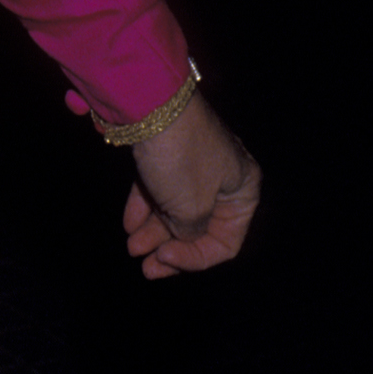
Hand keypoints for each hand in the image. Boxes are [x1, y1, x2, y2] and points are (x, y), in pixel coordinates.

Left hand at [122, 91, 260, 278]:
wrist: (151, 106)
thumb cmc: (181, 158)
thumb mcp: (191, 207)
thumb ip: (191, 233)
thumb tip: (183, 237)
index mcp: (243, 190)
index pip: (226, 242)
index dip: (195, 258)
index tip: (164, 259)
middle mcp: (224, 178)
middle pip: (199, 227)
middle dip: (170, 248)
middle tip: (145, 267)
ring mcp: (196, 164)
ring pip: (176, 208)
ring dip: (154, 232)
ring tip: (132, 247)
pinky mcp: (170, 154)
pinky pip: (160, 189)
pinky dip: (145, 208)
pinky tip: (129, 224)